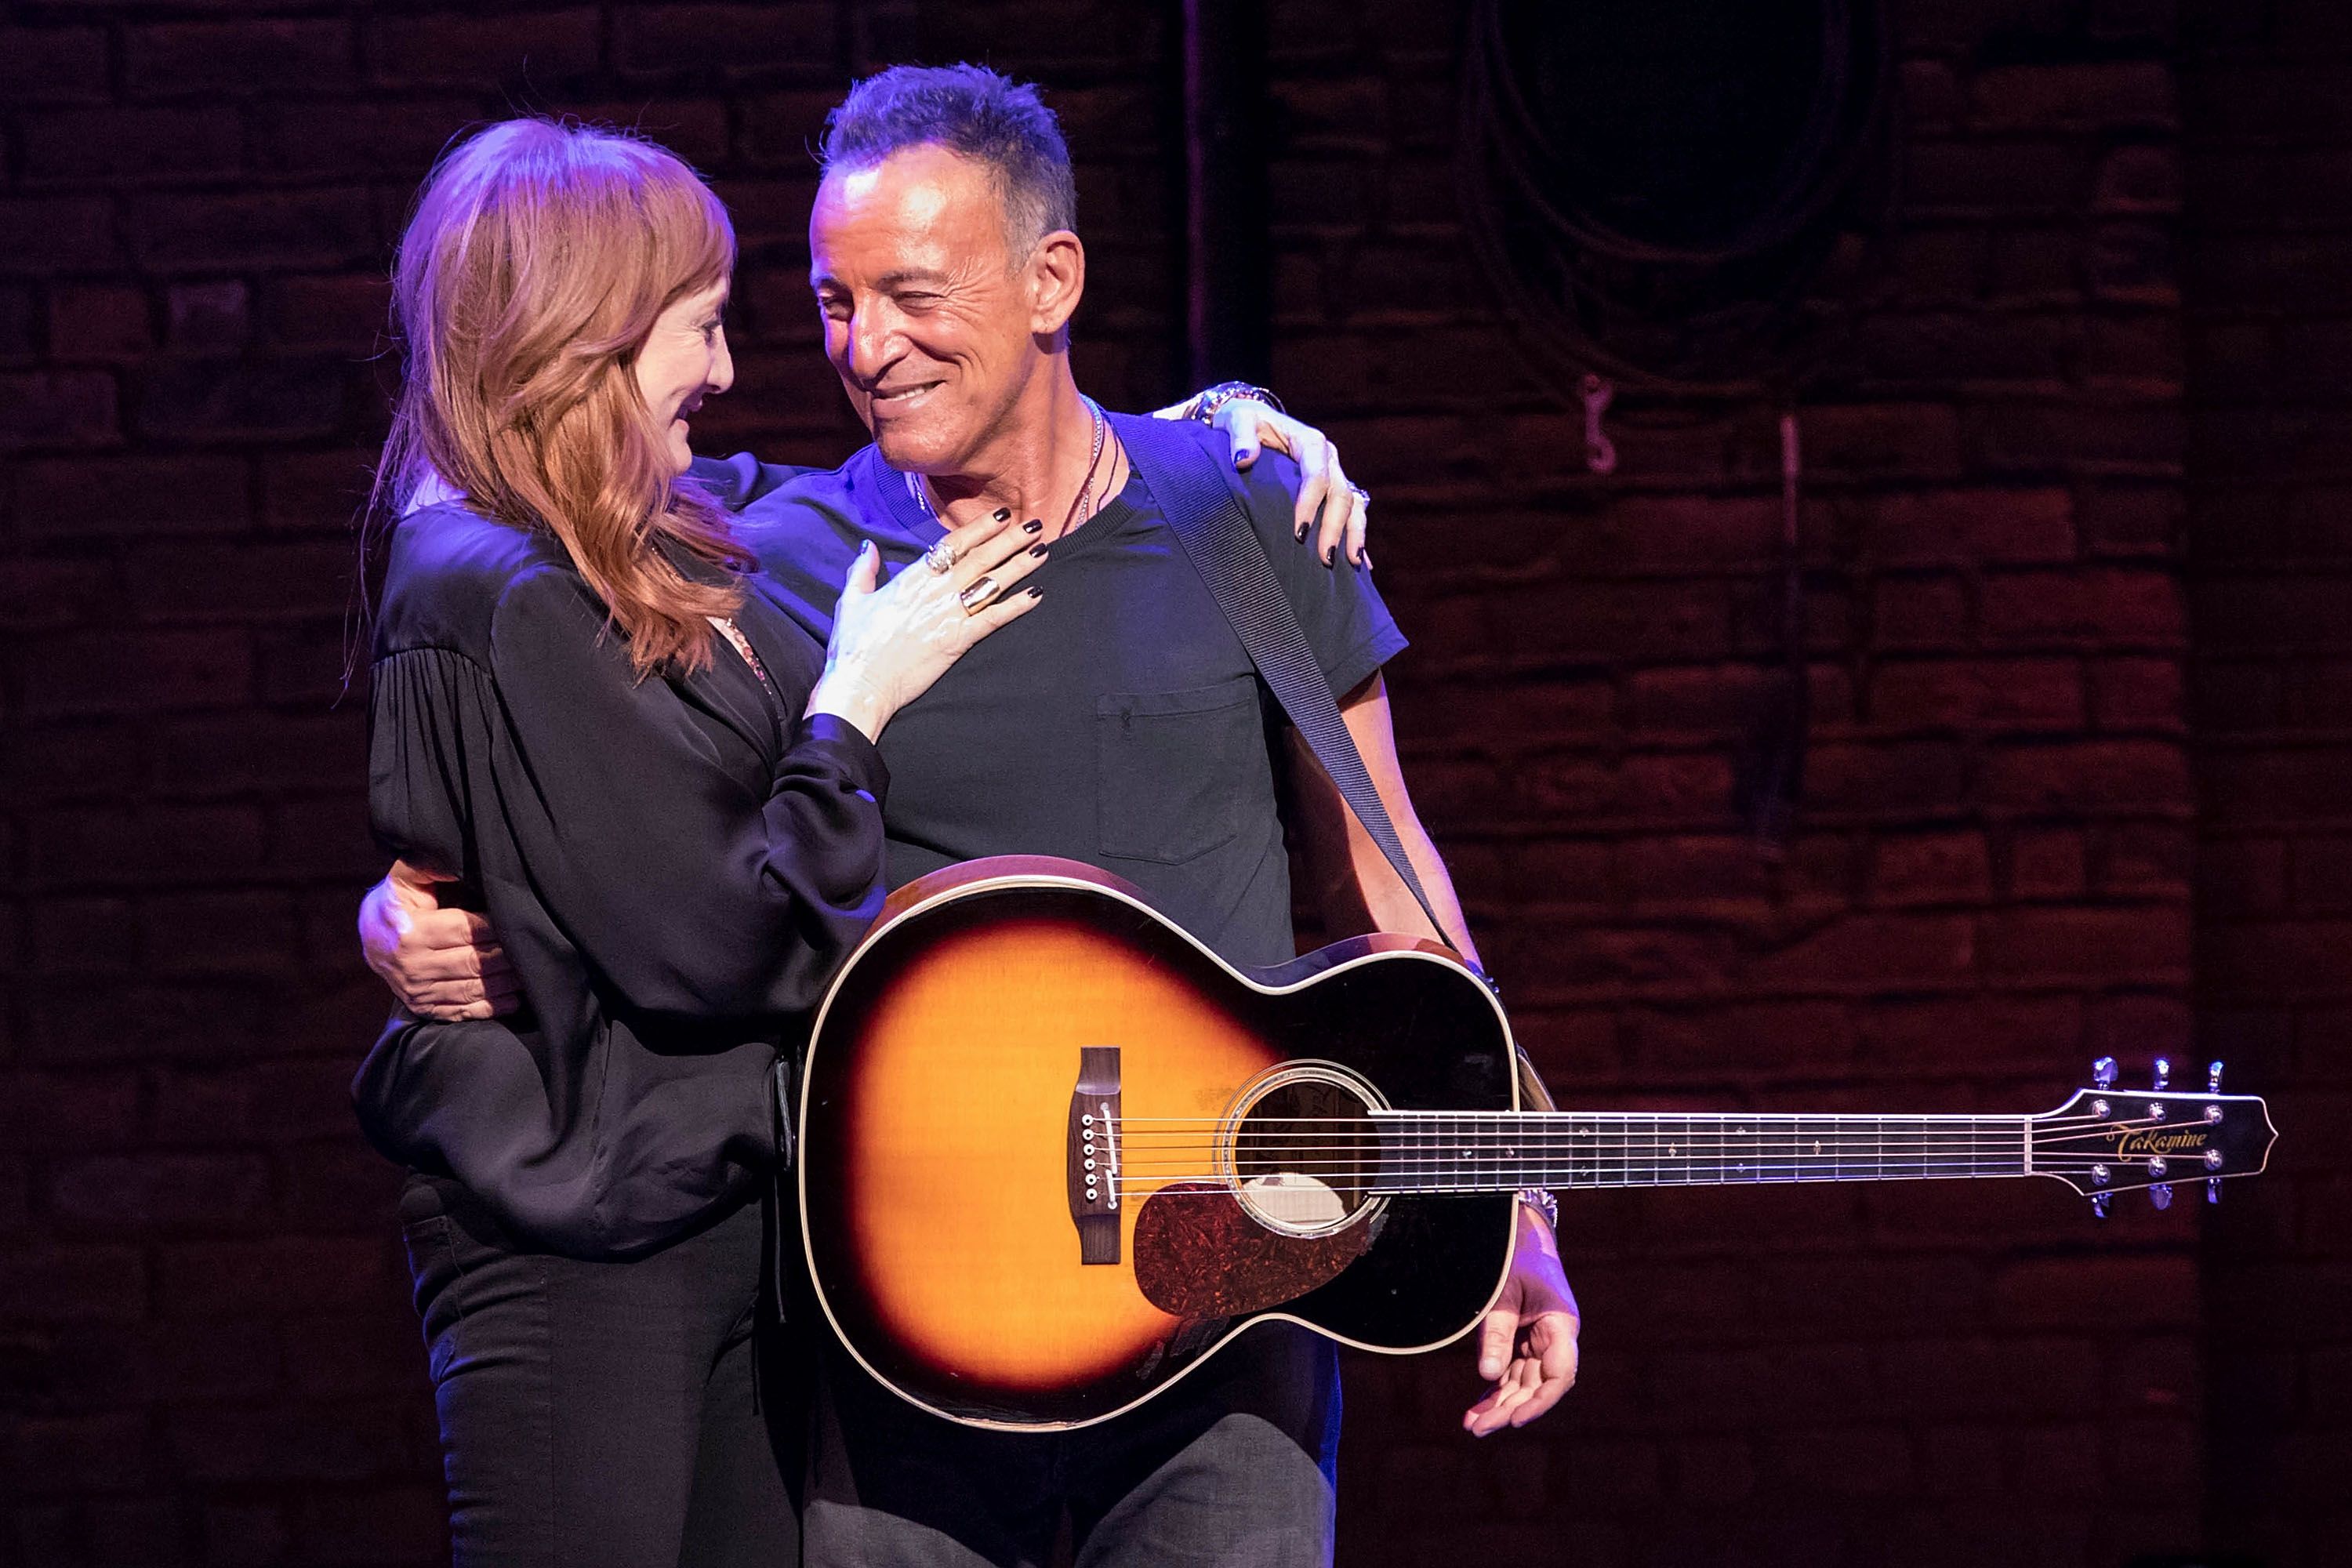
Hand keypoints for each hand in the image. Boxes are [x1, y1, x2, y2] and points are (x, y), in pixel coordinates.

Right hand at [358, 860, 518, 1020]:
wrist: (370, 936)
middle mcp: (412, 966)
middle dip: (507, 956)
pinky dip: (490, 1007)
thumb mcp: (406, 877)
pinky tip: (513, 999)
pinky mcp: (423, 1008)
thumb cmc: (397, 901)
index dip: (496, 926)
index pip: (466, 931)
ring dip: (505, 983)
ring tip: (529, 972)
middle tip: (532, 947)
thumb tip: (454, 860)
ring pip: (472, 989)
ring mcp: (417, 991)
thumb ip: (431, 865)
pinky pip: (461, 1011)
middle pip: (473, 962)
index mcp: (411, 932)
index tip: (517, 920)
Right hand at [807, 509, 1045, 740]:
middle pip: (980, 558)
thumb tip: (868, 547)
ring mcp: (948, 614)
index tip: (1001, 515)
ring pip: (991, 584)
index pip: (953, 545)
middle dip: (1010, 540)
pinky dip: (1016, 607)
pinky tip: (1036, 595)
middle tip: (1035, 525)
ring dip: (1019, 567)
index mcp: (912, 578)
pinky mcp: (957, 640)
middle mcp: (935, 590)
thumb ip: (863, 570)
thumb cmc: (853, 645)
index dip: (980, 528)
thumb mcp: (852, 600)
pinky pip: (993, 619)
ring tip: (1042, 552)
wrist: (860, 683)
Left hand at [1212, 401, 1369, 568]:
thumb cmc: (1244, 423)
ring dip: (1354, 534)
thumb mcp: (1238, 422)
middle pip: (1340, 495)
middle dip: (1334, 528)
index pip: (1317, 476)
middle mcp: (1329, 459)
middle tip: (1325, 558)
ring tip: (1352, 563)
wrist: (1252, 422)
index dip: (1310, 504)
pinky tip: (1360, 562)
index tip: (1299, 532)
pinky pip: (1352, 512)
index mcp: (1310, 442)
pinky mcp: (1332, 488)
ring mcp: (1334, 474)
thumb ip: (1241, 437)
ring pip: (1353, 505)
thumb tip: (1243, 458)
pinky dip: (1356, 535)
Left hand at [1463, 1201, 1579, 1435]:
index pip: (1560, 1374)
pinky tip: (1477, 1412)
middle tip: (1479, 1428)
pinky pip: (1510, 1375)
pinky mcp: (1520, 1345)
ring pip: (1522, 1385)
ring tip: (1472, 1426)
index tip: (1517, 1419)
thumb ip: (1496, 1331)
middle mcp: (1554, 1341)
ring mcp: (1538, 1345)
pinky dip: (1495, 1392)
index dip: (1541, 1401)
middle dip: (1510, 1410)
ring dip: (1499, 1406)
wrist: (1518, 1237)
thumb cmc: (1515, 1258)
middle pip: (1537, 1386)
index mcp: (1562, 1325)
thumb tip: (1488, 1376)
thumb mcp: (1503, 1291)